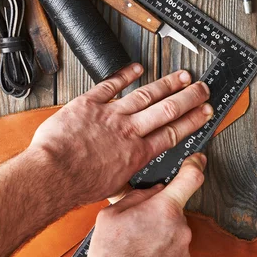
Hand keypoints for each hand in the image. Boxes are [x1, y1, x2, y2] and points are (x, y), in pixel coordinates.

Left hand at [29, 63, 212, 204]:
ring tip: (182, 76)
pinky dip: (125, 74)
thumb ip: (129, 179)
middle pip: (167, 109)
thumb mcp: (113, 188)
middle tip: (203, 89)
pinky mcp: (90, 104)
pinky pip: (110, 85)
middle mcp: (129, 131)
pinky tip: (137, 68)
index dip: (192, 120)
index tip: (204, 112)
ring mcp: (111, 115)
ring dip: (167, 84)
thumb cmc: (78, 185)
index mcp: (137, 152)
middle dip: (189, 97)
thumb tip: (136, 188)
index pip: (172, 132)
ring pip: (146, 95)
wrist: (52, 175)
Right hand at [87, 153, 205, 256]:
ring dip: (157, 231)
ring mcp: (183, 246)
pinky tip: (142, 254)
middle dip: (157, 210)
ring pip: (172, 227)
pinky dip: (159, 247)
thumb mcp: (111, 216)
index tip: (197, 159)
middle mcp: (180, 226)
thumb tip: (152, 190)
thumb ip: (136, 196)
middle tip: (136, 223)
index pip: (191, 177)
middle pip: (174, 206)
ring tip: (136, 244)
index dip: (196, 164)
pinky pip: (172, 245)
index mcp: (165, 208)